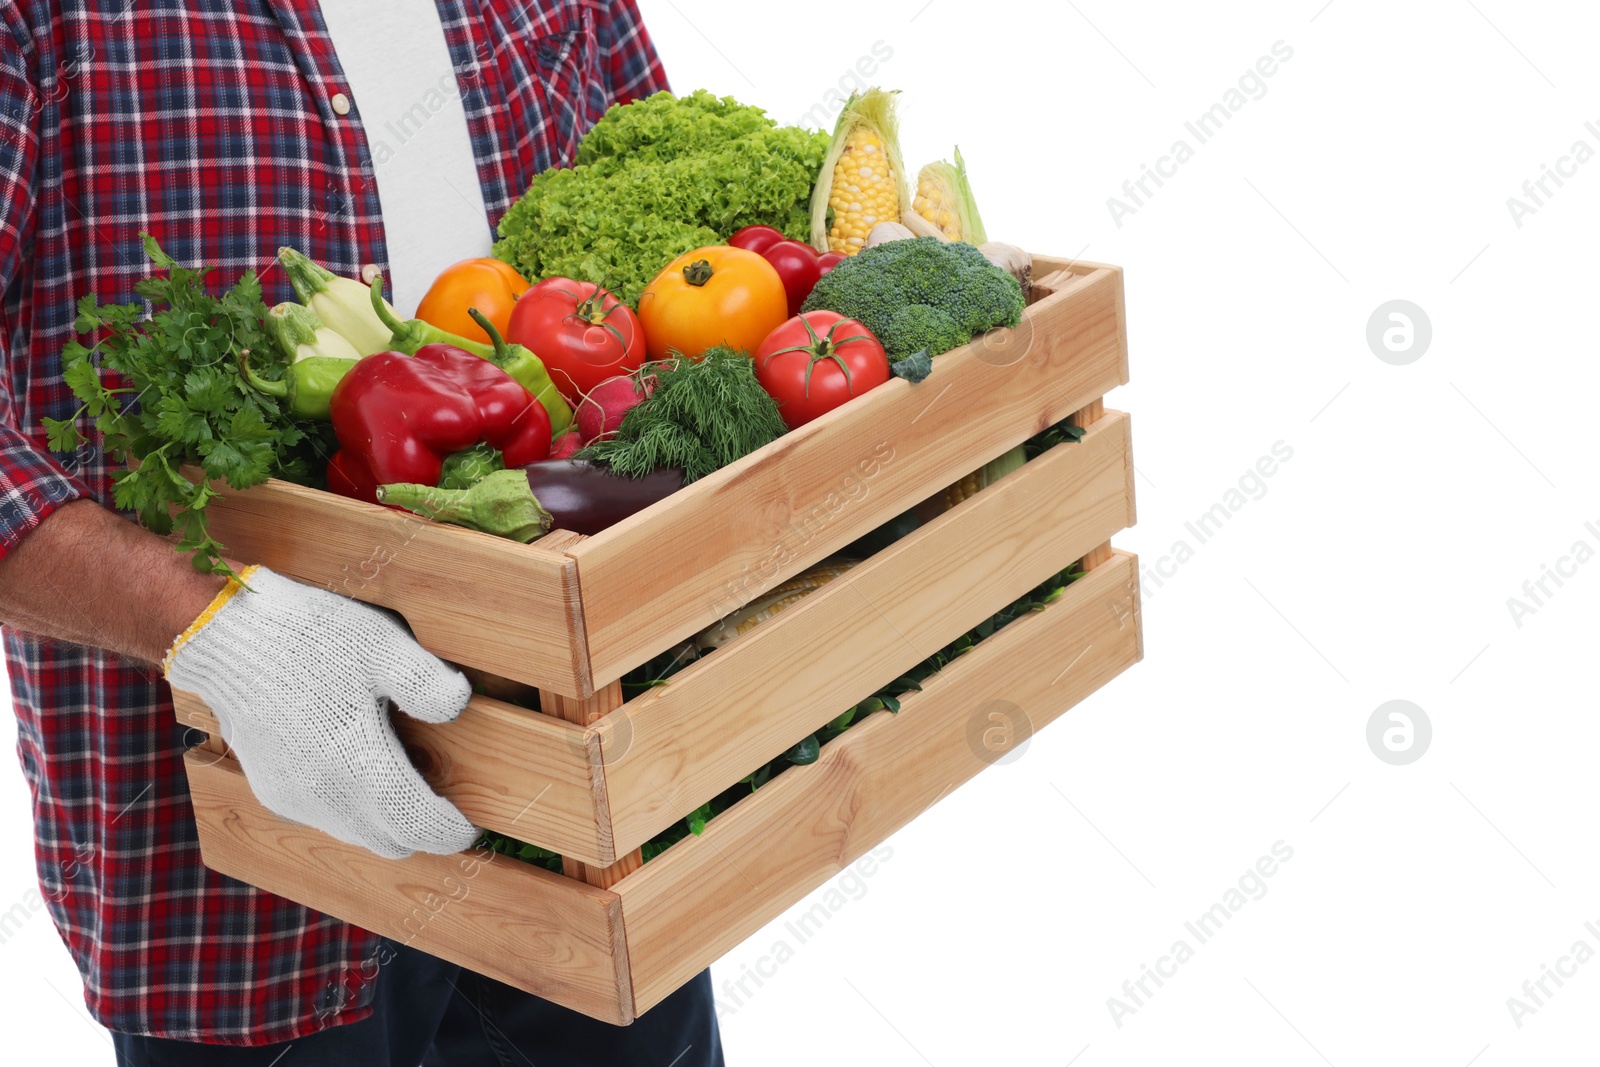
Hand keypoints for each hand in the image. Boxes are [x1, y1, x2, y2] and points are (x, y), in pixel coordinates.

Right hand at [164, 566, 477, 857]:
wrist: (228, 639)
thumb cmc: (309, 638)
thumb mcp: (381, 645)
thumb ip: (426, 681)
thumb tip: (460, 703)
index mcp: (359, 764)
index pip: (417, 825)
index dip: (450, 832)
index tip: (469, 827)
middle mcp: (325, 795)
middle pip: (390, 841)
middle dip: (421, 831)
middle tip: (443, 805)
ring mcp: (294, 797)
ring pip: (357, 835)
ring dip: (385, 823)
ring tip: (406, 785)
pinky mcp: (272, 790)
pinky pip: (325, 819)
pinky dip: (352, 811)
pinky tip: (360, 773)